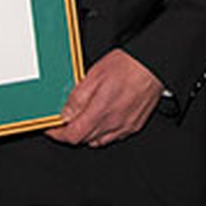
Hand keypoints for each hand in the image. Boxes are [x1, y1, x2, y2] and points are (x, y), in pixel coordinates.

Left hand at [46, 49, 163, 147]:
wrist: (153, 64)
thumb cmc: (128, 66)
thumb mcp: (94, 76)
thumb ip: (77, 98)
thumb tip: (65, 113)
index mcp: (99, 112)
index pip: (72, 135)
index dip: (58, 134)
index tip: (53, 128)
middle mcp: (113, 124)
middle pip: (84, 140)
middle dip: (73, 132)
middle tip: (68, 119)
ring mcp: (126, 126)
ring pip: (99, 140)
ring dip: (89, 133)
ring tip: (86, 117)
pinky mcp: (135, 124)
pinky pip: (115, 136)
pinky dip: (105, 131)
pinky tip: (105, 118)